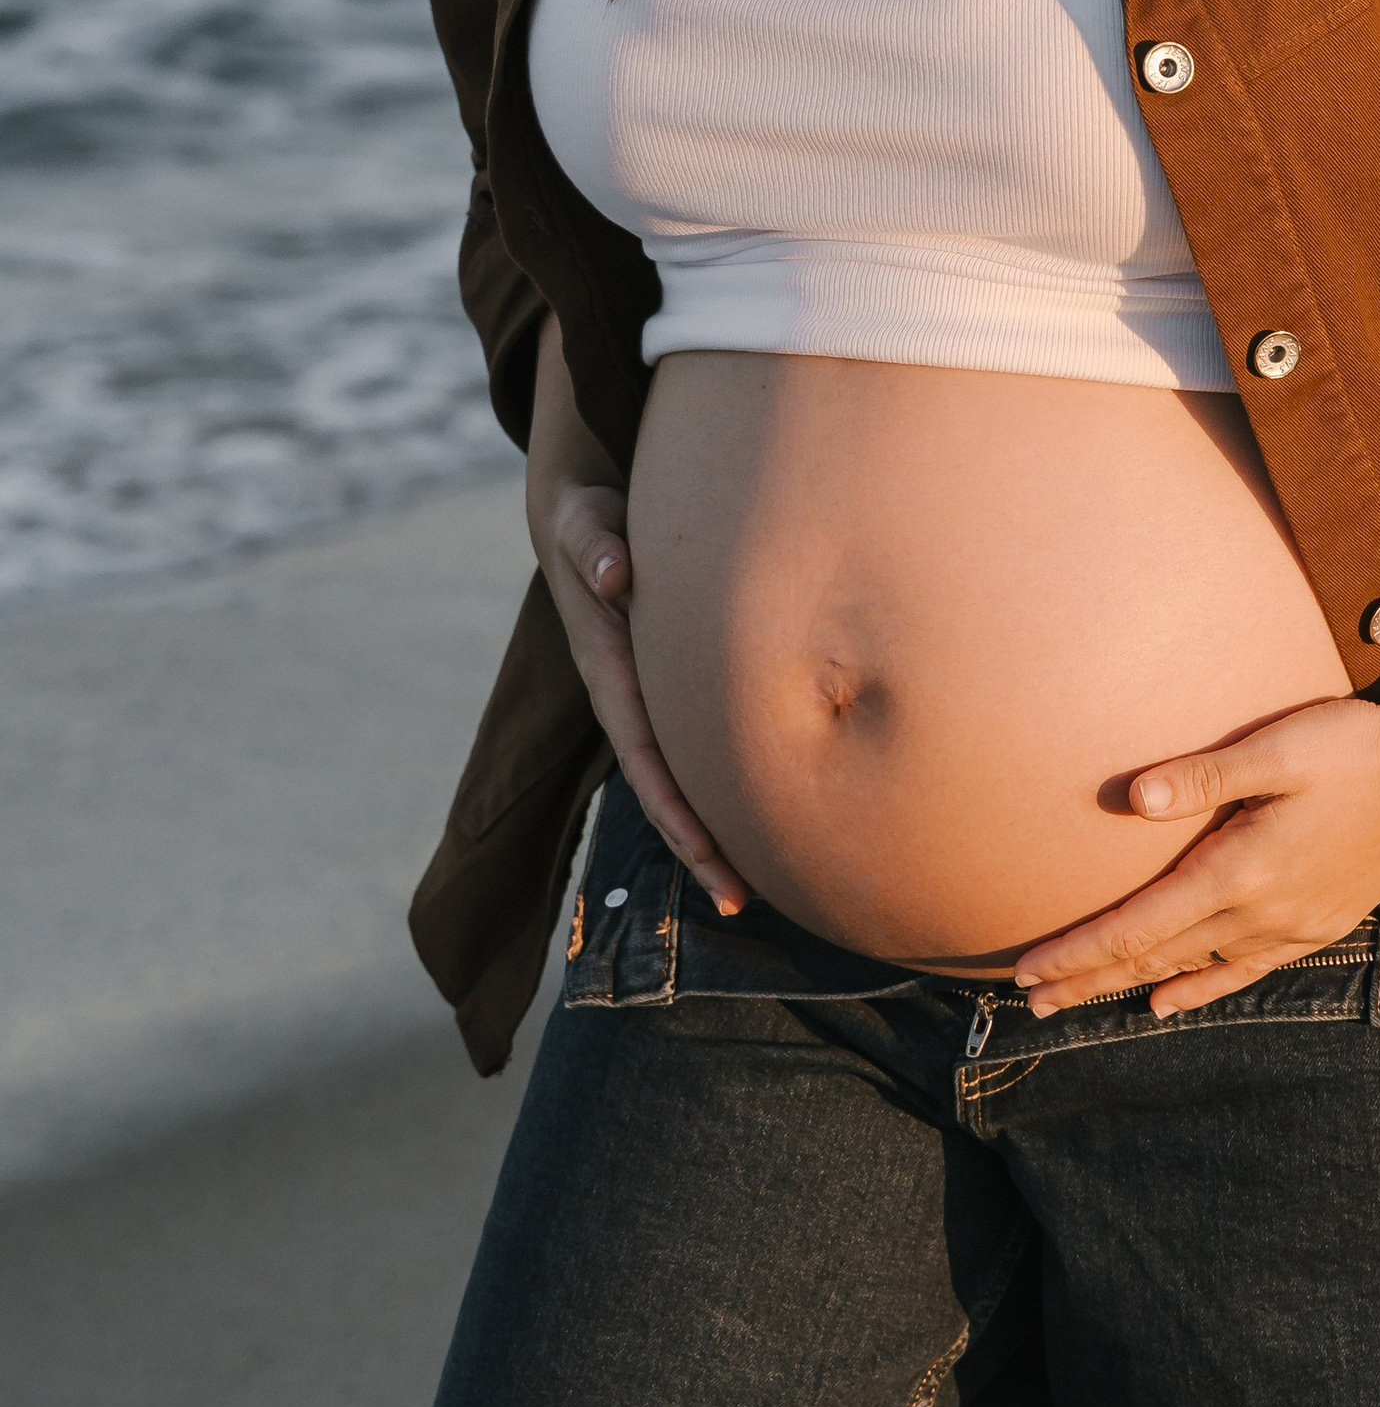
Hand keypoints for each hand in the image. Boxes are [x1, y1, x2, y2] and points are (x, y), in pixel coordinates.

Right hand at [525, 322, 749, 917]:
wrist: (582, 506)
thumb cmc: (591, 510)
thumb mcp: (584, 517)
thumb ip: (595, 541)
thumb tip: (619, 575)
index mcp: (608, 663)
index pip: (644, 748)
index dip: (673, 803)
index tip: (707, 851)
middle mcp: (628, 689)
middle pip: (666, 780)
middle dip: (698, 841)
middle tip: (742, 900)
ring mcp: (649, 689)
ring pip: (684, 768)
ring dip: (715, 824)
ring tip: (758, 886)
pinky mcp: (670, 678)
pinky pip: (699, 738)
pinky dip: (727, 778)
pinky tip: (769, 812)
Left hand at [1012, 510, 1379, 1018]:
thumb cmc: (1355, 746)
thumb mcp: (1278, 748)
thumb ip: (1203, 774)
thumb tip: (1130, 799)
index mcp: (1240, 871)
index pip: (1139, 928)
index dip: (1078, 953)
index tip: (1024, 973)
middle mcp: (1260, 914)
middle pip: (1154, 960)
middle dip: (1088, 980)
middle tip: (1026, 1001)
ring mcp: (1291, 927)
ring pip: (1191, 969)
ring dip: (1130, 986)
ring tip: (1077, 1001)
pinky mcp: (1316, 925)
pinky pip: (1242, 971)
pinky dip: (1197, 989)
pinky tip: (1168, 1004)